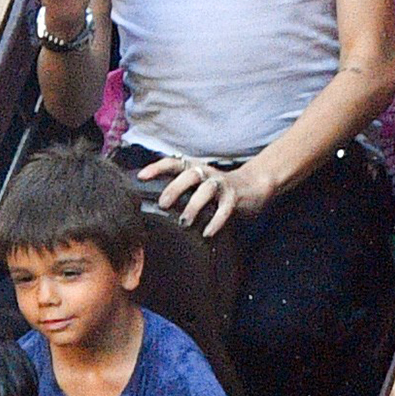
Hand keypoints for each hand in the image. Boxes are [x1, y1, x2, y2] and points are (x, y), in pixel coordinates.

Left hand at [137, 152, 271, 233]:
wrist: (253, 186)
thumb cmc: (216, 190)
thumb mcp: (196, 186)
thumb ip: (180, 191)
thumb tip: (152, 207)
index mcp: (194, 169)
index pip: (173, 163)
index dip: (157, 167)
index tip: (141, 176)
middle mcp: (207, 174)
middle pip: (189, 174)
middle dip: (175, 188)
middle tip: (163, 204)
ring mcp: (222, 184)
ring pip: (206, 189)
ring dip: (194, 205)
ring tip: (184, 221)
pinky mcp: (235, 198)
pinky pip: (225, 208)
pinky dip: (216, 221)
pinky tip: (207, 233)